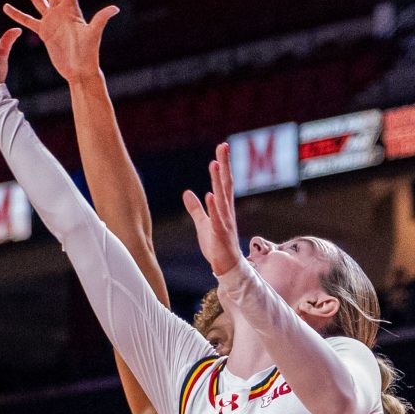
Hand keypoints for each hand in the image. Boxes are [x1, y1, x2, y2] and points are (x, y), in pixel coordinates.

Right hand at [1, 0, 117, 83]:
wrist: (79, 70)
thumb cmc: (89, 53)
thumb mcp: (93, 35)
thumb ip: (100, 19)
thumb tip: (114, 9)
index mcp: (72, 9)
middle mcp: (61, 11)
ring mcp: (51, 20)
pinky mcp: (44, 32)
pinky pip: (28, 20)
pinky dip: (17, 14)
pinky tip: (6, 7)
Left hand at [181, 143, 244, 277]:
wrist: (226, 267)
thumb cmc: (216, 246)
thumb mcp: (203, 224)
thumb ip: (196, 209)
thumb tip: (187, 193)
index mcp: (223, 207)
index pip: (224, 182)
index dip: (223, 164)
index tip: (222, 147)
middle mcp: (226, 211)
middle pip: (226, 183)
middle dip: (224, 165)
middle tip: (223, 146)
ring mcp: (225, 221)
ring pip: (222, 197)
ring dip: (218, 181)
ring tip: (215, 164)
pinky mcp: (221, 234)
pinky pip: (217, 218)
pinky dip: (214, 207)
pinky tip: (210, 195)